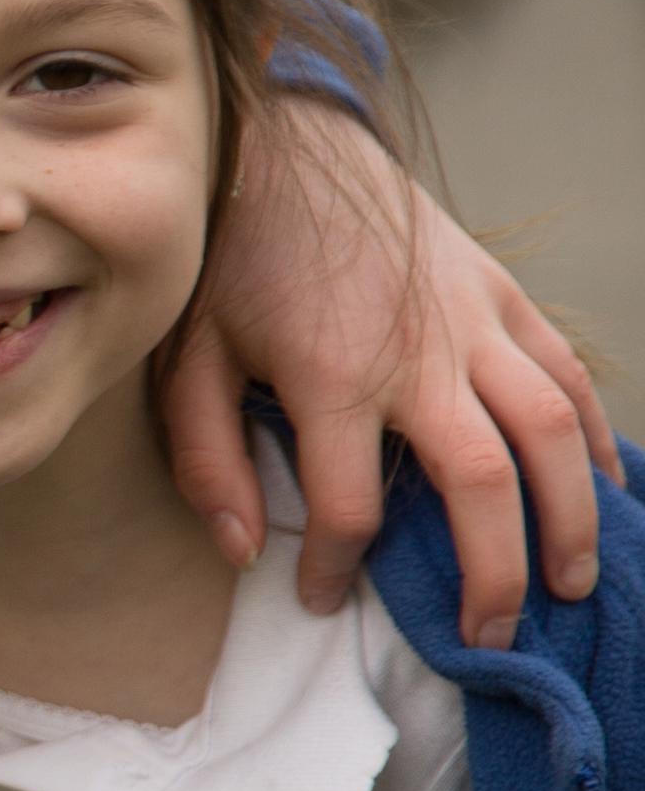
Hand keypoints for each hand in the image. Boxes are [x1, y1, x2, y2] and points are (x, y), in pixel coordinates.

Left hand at [170, 100, 609, 645]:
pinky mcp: (505, 296)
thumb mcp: (186, 355)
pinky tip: (604, 493)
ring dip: (572, 516)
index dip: (335, 566)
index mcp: (329, 375)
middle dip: (496, 570)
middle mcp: (417, 355)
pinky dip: (596, 439)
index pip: (346, 504)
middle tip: (490, 638)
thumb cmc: (229, 260)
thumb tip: (237, 547)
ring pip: (552, 430)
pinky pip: (570, 377)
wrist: (287, 152)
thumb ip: (205, 454)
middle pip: (482, 479)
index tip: (323, 598)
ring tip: (572, 587)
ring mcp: (474, 322)